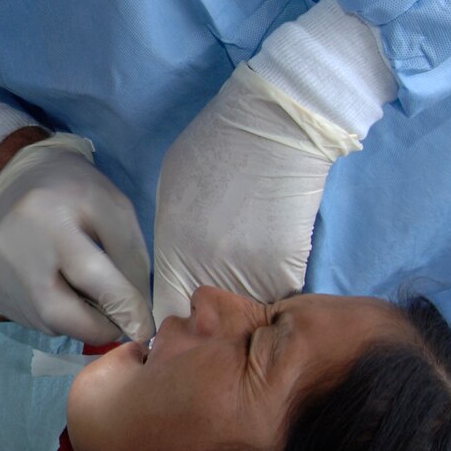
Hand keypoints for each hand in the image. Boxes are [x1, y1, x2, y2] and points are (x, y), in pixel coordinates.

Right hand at [0, 134, 151, 345]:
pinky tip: (54, 283)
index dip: (123, 308)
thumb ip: (130, 259)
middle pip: (59, 313)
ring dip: (74, 318)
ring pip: (45, 321)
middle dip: (97, 328)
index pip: (90, 276)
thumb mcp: (114, 209)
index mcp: (48, 216)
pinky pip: (26, 316)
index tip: (144, 328)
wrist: (17, 177)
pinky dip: (51, 312)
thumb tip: (135, 316)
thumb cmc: (74, 191)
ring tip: (82, 290)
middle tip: (118, 321)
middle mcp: (12, 246)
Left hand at [151, 64, 358, 323]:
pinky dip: (275, 291)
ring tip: (249, 288)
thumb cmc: (216, 149)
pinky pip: (276, 300)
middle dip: (210, 324)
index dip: (174, 323)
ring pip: (244, 318)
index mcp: (173, 253)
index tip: (184, 322)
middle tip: (220, 308)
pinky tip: (273, 265)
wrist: (273, 125)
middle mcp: (205, 273)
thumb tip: (179, 277)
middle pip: (205, 325)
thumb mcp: (173, 197)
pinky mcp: (286, 271)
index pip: (164, 315)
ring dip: (246, 312)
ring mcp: (247, 276)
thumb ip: (174, 245)